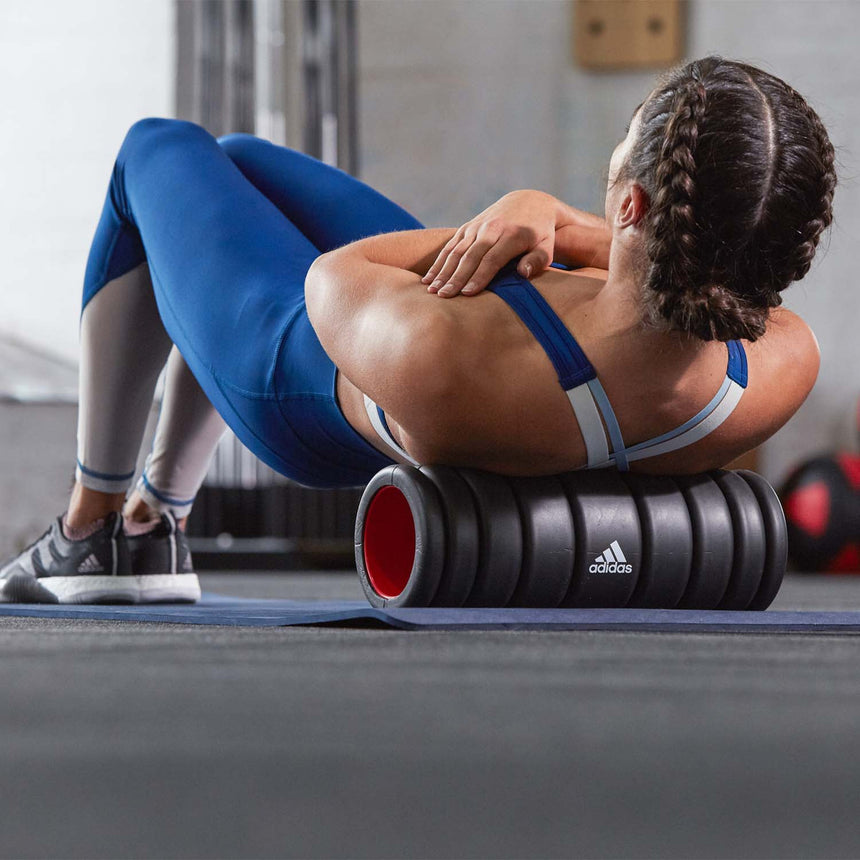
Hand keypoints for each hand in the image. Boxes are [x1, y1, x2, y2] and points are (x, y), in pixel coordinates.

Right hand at [421, 190, 560, 297]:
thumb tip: (523, 273)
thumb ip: (538, 260)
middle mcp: (491, 228)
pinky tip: (428, 279)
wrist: (528, 202)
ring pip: (456, 251)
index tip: (467, 294)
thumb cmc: (540, 233)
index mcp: (512, 234)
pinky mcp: (467, 227)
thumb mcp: (546, 246)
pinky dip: (438, 262)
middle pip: (470, 256)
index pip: (492, 259)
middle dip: (456, 277)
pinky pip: (450, 246)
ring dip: (442, 271)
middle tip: (444, 297)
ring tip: (432, 291)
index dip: (479, 277)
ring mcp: (477, 226)